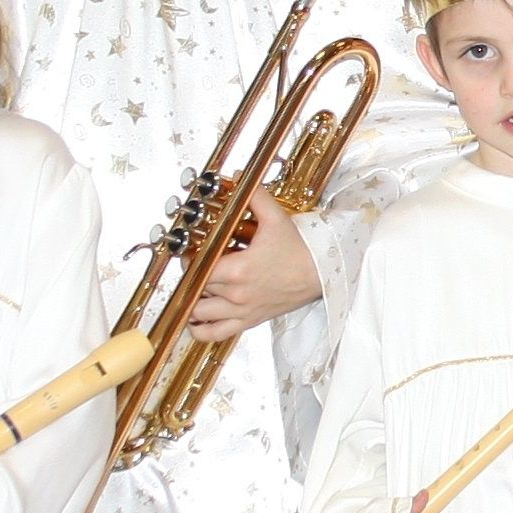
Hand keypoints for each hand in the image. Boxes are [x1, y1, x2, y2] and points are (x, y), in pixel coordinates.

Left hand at [184, 198, 323, 340]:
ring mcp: (241, 310)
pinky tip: (195, 320)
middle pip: (197, 286)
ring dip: (193, 301)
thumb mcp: (276, 218)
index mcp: (237, 270)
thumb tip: (237, 178)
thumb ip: (254, 196)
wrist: (322, 273)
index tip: (192, 249)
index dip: (190, 257)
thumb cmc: (301, 250)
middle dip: (193, 274)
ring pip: (200, 312)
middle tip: (195, 263)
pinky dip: (200, 330)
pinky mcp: (250, 321)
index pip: (198, 266)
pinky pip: (216, 334)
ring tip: (194, 288)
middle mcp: (236, 294)